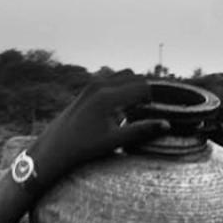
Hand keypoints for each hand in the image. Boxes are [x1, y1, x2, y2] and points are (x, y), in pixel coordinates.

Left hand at [29, 77, 167, 179]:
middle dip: (144, 91)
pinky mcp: (87, 88)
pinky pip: (112, 79)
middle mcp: (100, 85)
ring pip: (123, 75)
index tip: (157, 112)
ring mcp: (92, 85)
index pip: (142, 87)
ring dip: (133, 87)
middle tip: (147, 110)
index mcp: (108, 97)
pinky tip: (120, 107)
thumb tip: (167, 124)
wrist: (55, 147)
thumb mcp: (114, 141)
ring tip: (134, 109)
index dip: (154, 98)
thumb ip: (141, 130)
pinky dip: (121, 87)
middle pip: (135, 77)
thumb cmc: (84, 147)